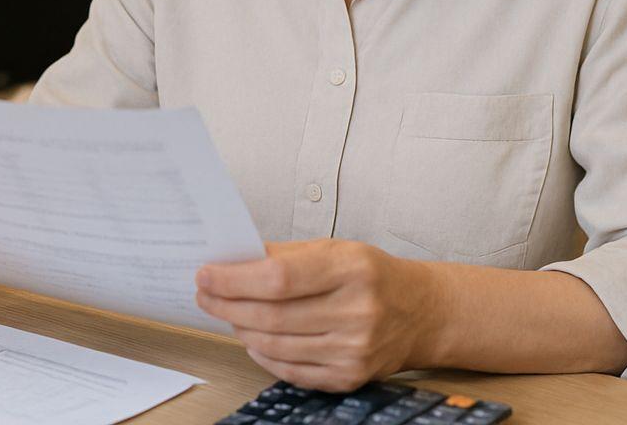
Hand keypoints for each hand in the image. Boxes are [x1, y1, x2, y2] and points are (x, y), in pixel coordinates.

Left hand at [194, 239, 438, 391]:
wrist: (421, 312)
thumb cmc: (372, 275)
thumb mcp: (337, 249)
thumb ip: (286, 254)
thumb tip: (233, 261)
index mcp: (353, 269)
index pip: (279, 277)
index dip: (235, 279)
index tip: (207, 274)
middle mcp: (357, 311)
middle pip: (272, 315)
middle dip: (228, 305)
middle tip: (206, 294)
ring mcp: (354, 349)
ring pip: (276, 345)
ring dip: (241, 329)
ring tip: (227, 313)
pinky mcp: (349, 377)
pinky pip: (290, 370)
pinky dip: (262, 354)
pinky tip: (252, 338)